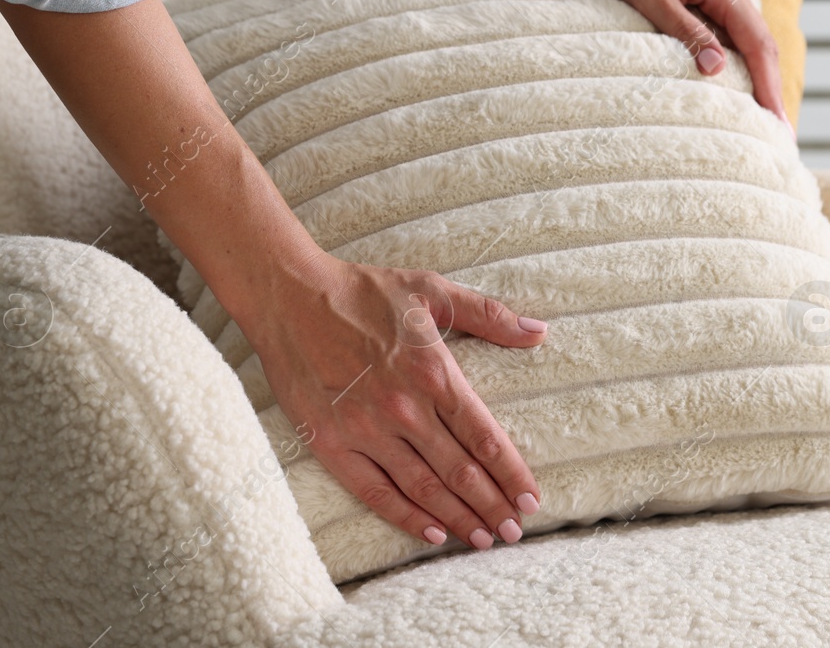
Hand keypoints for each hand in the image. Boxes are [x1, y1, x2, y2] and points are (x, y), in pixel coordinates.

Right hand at [246, 254, 547, 549]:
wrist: (290, 296)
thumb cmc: (363, 291)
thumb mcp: (431, 291)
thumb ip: (488, 315)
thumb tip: (538, 333)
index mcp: (433, 371)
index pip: (484, 436)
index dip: (511, 473)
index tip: (531, 499)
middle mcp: (404, 408)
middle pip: (459, 471)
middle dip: (492, 505)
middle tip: (513, 531)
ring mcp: (366, 430)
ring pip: (422, 488)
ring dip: (457, 517)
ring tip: (482, 538)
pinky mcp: (331, 444)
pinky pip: (374, 491)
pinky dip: (404, 517)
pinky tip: (430, 532)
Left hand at [578, 0, 790, 130]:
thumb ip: (686, 33)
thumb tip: (718, 69)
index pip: (757, 46)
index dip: (769, 87)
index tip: (778, 124)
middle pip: (762, 44)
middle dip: (771, 88)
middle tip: (781, 134)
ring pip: (748, 38)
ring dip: (757, 75)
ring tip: (762, 116)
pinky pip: (730, 29)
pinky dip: (737, 57)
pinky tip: (734, 82)